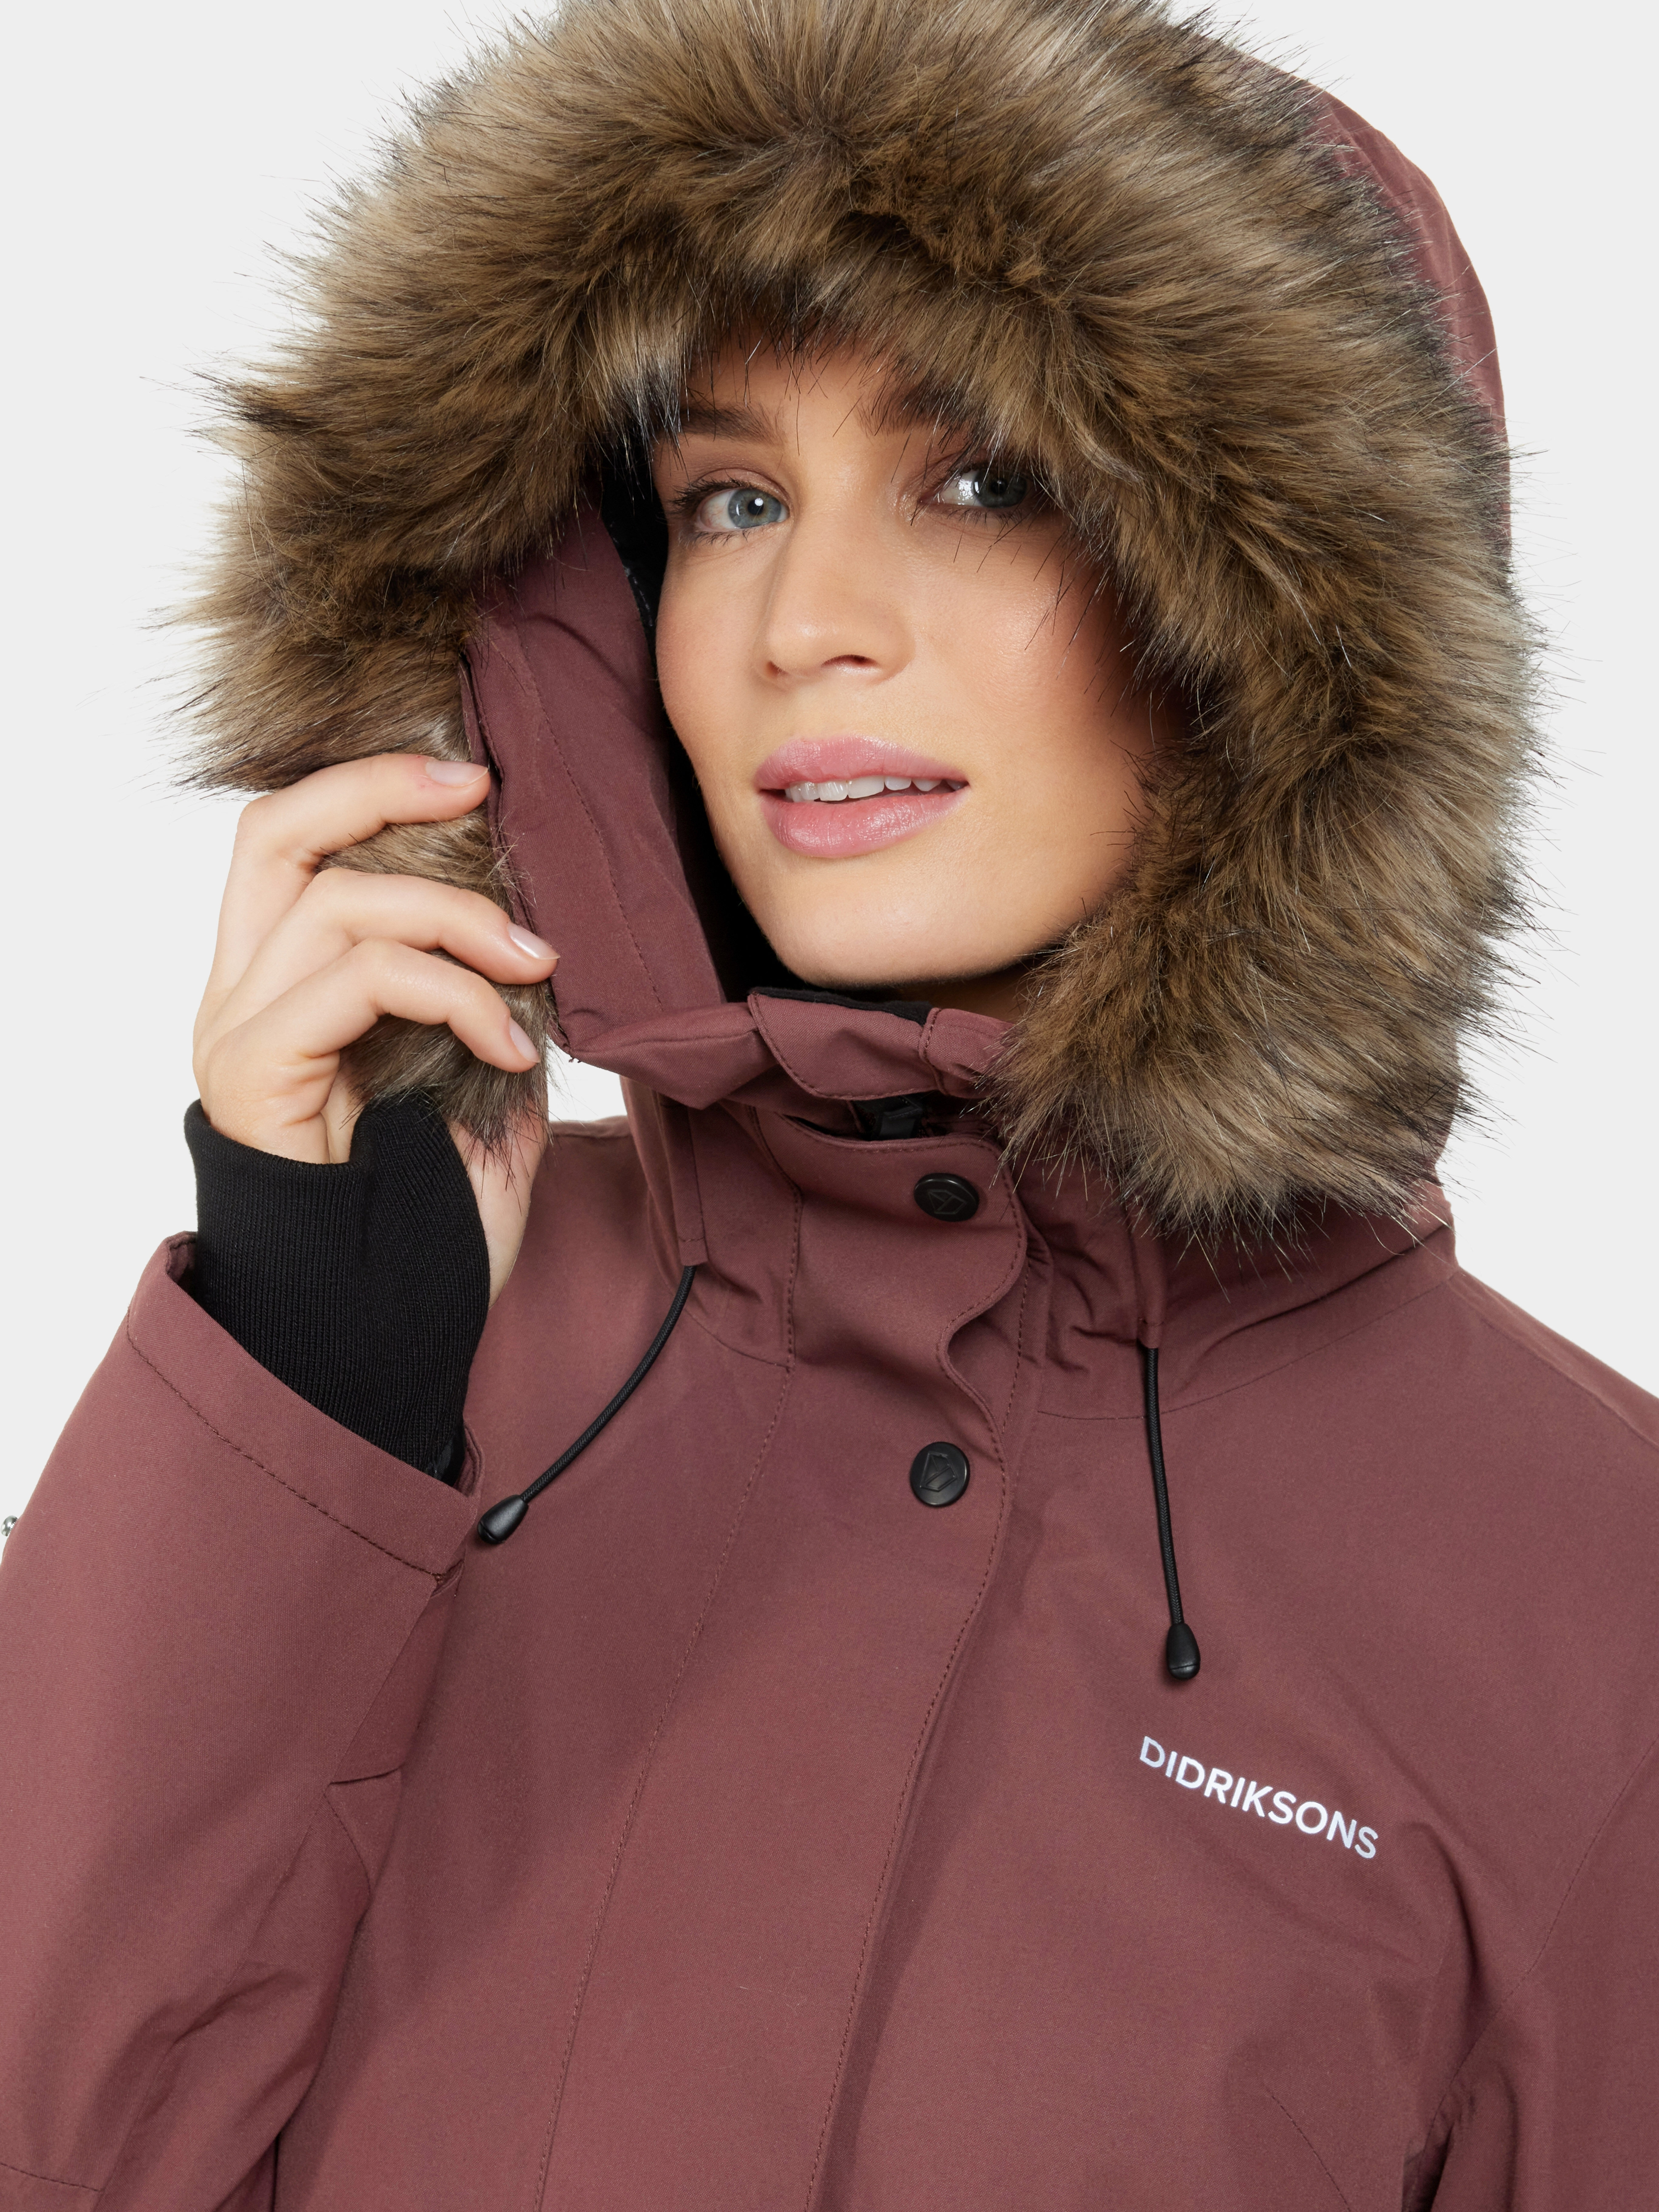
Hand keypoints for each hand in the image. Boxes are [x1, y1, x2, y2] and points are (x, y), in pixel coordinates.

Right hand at [193, 754, 557, 1303]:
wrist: (390, 1329)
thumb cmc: (431, 1218)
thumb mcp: (475, 1082)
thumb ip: (477, 1000)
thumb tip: (532, 928)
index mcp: (283, 988)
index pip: (296, 843)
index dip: (372, 788)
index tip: (470, 776)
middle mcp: (241, 998)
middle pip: (273, 832)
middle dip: (378, 789)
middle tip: (478, 788)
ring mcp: (238, 1033)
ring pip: (334, 903)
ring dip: (455, 919)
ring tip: (534, 967)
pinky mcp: (254, 1073)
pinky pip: (356, 982)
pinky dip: (450, 994)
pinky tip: (508, 1048)